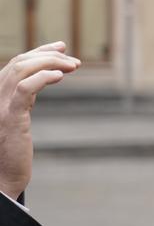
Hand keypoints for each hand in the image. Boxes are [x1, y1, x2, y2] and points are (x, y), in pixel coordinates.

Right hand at [0, 42, 79, 200]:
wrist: (2, 178)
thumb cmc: (12, 151)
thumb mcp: (19, 118)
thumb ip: (26, 99)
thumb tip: (46, 79)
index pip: (16, 63)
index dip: (39, 51)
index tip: (61, 47)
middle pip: (19, 62)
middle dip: (48, 55)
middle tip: (74, 60)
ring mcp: (0, 107)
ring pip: (20, 70)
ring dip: (50, 63)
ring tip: (73, 66)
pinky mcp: (10, 120)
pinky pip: (24, 90)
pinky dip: (42, 78)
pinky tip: (60, 76)